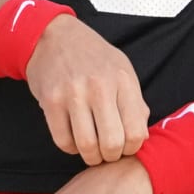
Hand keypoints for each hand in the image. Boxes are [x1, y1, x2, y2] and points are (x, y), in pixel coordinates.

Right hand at [26, 14, 150, 165]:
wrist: (55, 36)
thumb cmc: (93, 56)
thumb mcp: (122, 70)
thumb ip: (135, 102)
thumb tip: (142, 137)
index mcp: (123, 80)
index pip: (136, 131)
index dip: (133, 148)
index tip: (126, 146)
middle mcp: (99, 87)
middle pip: (112, 143)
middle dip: (111, 156)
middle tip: (108, 153)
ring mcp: (73, 94)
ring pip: (86, 146)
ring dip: (91, 157)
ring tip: (92, 151)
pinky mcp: (51, 101)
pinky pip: (62, 141)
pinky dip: (70, 148)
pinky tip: (74, 140)